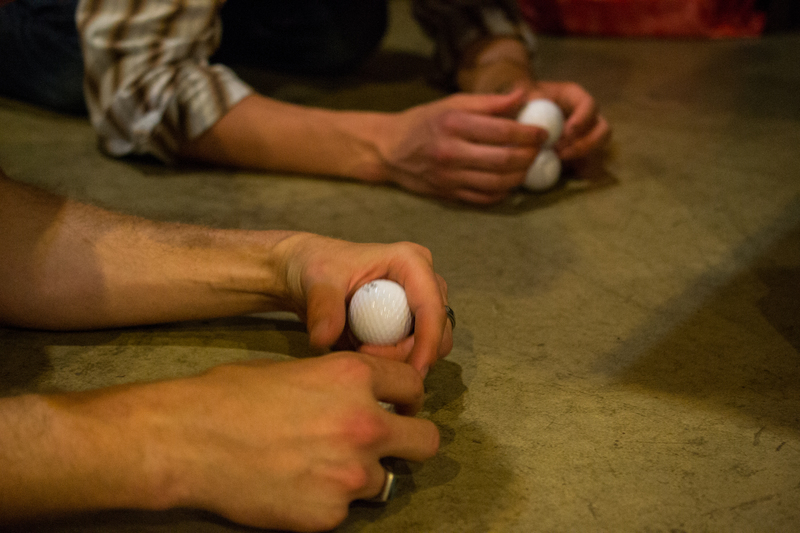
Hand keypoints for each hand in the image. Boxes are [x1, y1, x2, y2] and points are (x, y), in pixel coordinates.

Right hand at [164, 353, 436, 529]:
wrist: (189, 440)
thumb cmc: (230, 396)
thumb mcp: (294, 370)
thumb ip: (339, 385)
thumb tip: (360, 398)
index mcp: (354, 377)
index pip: (413, 385)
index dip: (406, 398)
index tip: (399, 407)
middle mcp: (364, 424)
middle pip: (426, 440)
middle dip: (410, 441)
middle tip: (386, 444)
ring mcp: (350, 473)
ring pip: (386, 480)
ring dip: (362, 475)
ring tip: (320, 468)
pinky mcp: (330, 514)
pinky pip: (347, 509)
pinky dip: (328, 501)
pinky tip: (296, 488)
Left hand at [275, 233, 451, 373]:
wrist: (309, 271)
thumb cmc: (317, 267)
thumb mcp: (318, 283)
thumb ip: (323, 309)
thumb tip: (323, 339)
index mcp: (410, 261)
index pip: (432, 308)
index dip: (428, 343)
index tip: (412, 373)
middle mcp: (424, 279)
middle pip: (438, 331)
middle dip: (411, 354)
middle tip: (366, 357)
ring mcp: (421, 300)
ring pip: (432, 344)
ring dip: (404, 359)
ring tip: (362, 351)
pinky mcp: (414, 319)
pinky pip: (417, 349)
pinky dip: (397, 359)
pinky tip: (365, 351)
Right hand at [373, 89, 548, 203]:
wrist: (390, 150)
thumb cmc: (423, 122)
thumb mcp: (452, 103)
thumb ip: (488, 102)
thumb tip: (522, 95)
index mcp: (453, 125)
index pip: (501, 131)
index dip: (528, 133)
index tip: (543, 132)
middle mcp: (451, 152)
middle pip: (504, 160)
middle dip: (530, 155)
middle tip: (540, 149)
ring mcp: (450, 177)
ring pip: (498, 182)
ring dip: (521, 175)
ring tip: (529, 163)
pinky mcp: (449, 194)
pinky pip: (485, 198)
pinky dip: (504, 191)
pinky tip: (511, 180)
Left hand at [519, 81, 611, 161]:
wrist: (521, 117)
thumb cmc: (522, 103)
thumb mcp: (522, 96)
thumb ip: (523, 97)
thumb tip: (522, 97)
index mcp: (575, 98)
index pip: (590, 105)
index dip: (583, 119)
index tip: (567, 132)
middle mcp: (586, 116)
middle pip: (603, 130)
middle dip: (585, 144)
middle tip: (561, 152)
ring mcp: (586, 135)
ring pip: (599, 148)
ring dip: (582, 157)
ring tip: (559, 161)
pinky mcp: (580, 151)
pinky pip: (589, 162)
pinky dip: (580, 169)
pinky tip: (565, 171)